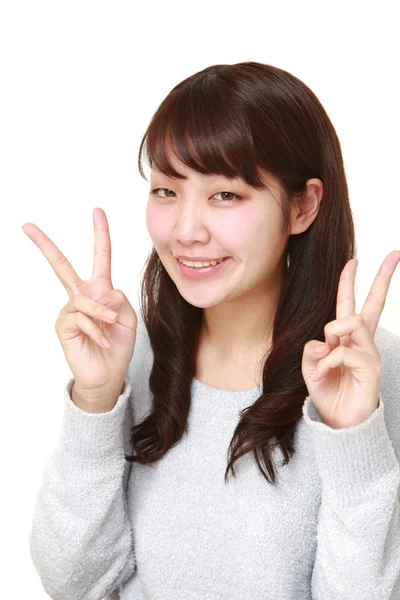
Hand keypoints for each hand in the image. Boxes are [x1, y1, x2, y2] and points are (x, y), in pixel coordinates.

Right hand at [22, 208, 137, 398]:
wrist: (109, 373)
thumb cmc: (118, 344)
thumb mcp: (128, 317)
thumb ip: (118, 298)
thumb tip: (101, 291)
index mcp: (100, 289)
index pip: (100, 257)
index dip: (101, 234)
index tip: (97, 211)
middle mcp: (82, 295)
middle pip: (61, 265)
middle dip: (45, 245)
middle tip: (27, 225)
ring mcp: (70, 309)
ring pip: (87, 299)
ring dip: (104, 315)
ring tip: (111, 327)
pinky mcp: (63, 324)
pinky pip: (81, 317)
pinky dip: (96, 329)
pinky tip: (100, 340)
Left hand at [302, 250, 399, 428]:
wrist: (340, 423)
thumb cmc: (328, 393)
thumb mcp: (311, 369)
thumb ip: (312, 351)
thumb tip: (322, 340)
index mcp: (346, 339)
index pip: (349, 305)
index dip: (348, 283)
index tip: (353, 260)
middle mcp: (361, 342)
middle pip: (373, 304)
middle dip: (383, 278)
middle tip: (395, 253)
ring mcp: (369, 353)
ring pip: (351, 321)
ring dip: (331, 336)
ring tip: (327, 359)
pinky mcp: (372, 367)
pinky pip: (344, 350)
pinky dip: (329, 360)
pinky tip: (328, 372)